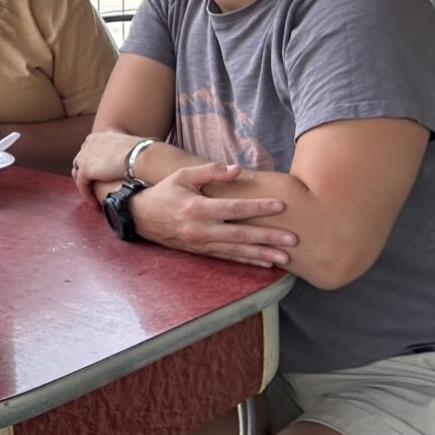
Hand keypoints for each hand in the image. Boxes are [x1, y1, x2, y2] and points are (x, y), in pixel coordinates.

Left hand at [72, 131, 145, 204]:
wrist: (140, 156)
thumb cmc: (142, 153)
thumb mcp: (127, 147)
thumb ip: (120, 153)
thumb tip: (128, 162)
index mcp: (98, 137)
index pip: (88, 152)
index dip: (92, 166)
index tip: (98, 177)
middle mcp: (89, 144)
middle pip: (80, 162)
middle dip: (85, 177)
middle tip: (93, 190)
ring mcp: (85, 156)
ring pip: (79, 175)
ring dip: (86, 188)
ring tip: (94, 199)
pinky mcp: (85, 169)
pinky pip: (82, 185)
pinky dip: (87, 195)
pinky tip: (95, 203)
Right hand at [130, 163, 295, 268]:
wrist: (142, 217)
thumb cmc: (165, 192)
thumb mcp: (183, 175)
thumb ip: (210, 171)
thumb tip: (238, 170)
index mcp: (196, 208)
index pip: (234, 208)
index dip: (258, 207)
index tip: (280, 205)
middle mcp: (200, 229)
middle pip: (240, 235)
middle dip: (268, 237)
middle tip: (293, 238)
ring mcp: (201, 243)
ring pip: (236, 251)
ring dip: (262, 255)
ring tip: (285, 258)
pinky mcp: (201, 251)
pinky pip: (228, 258)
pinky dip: (248, 261)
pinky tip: (265, 263)